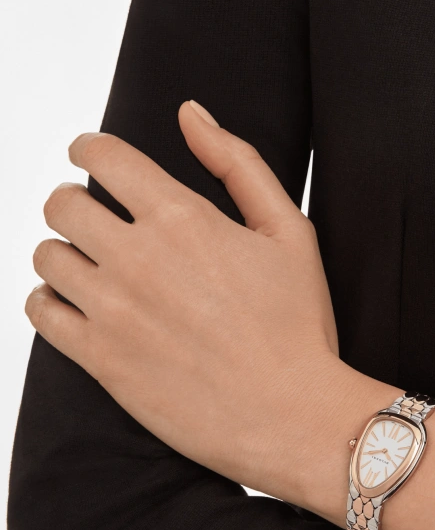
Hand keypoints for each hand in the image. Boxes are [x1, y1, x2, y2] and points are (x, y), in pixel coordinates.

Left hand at [25, 99, 361, 506]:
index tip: (89, 158)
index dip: (88, 149)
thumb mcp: (290, 233)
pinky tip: (75, 305)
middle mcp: (137, 259)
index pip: (102, 157)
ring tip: (90, 267)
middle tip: (93, 218)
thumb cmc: (298, 327)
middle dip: (73, 201)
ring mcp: (113, 312)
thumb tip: (191, 114)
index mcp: (182, 218)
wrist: (292, 415)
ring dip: (64, 252)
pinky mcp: (102, 360)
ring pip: (47, 257)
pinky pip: (41, 314)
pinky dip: (48, 301)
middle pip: (62, 204)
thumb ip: (238, 165)